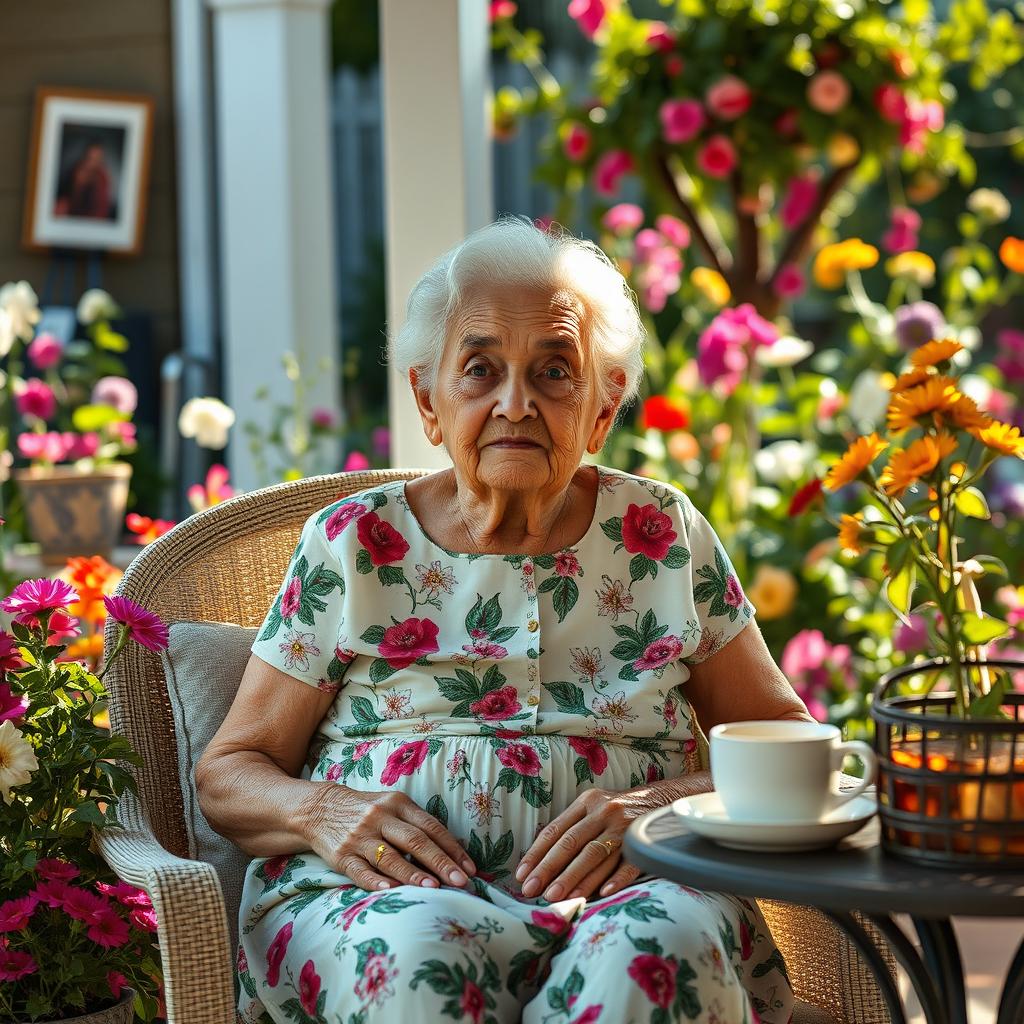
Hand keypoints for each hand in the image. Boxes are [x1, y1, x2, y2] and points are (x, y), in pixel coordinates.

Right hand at [300, 785, 475, 891]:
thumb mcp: (392, 807)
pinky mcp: (341, 855)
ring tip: (433, 889)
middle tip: (460, 882)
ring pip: (390, 858)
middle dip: (440, 863)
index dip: (452, 848)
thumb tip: (454, 850)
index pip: (431, 827)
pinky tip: (389, 890)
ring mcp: (360, 837)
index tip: (470, 868)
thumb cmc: (368, 811)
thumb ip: (418, 824)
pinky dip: (375, 881)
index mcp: (397, 803)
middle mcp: (380, 817)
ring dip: (413, 874)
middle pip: (415, 841)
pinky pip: (360, 871)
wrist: (320, 808)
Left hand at [515, 788, 642, 901]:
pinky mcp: (644, 841)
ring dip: (576, 878)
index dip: (536, 853)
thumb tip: (541, 861)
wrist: (663, 798)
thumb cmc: (619, 809)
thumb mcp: (594, 806)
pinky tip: (604, 893)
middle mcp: (604, 812)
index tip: (522, 875)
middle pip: (572, 843)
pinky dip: (616, 878)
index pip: (555, 830)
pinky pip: (629, 862)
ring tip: (559, 897)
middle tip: (534, 891)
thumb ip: (572, 826)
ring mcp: (624, 827)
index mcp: (587, 802)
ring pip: (595, 855)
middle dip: (550, 869)